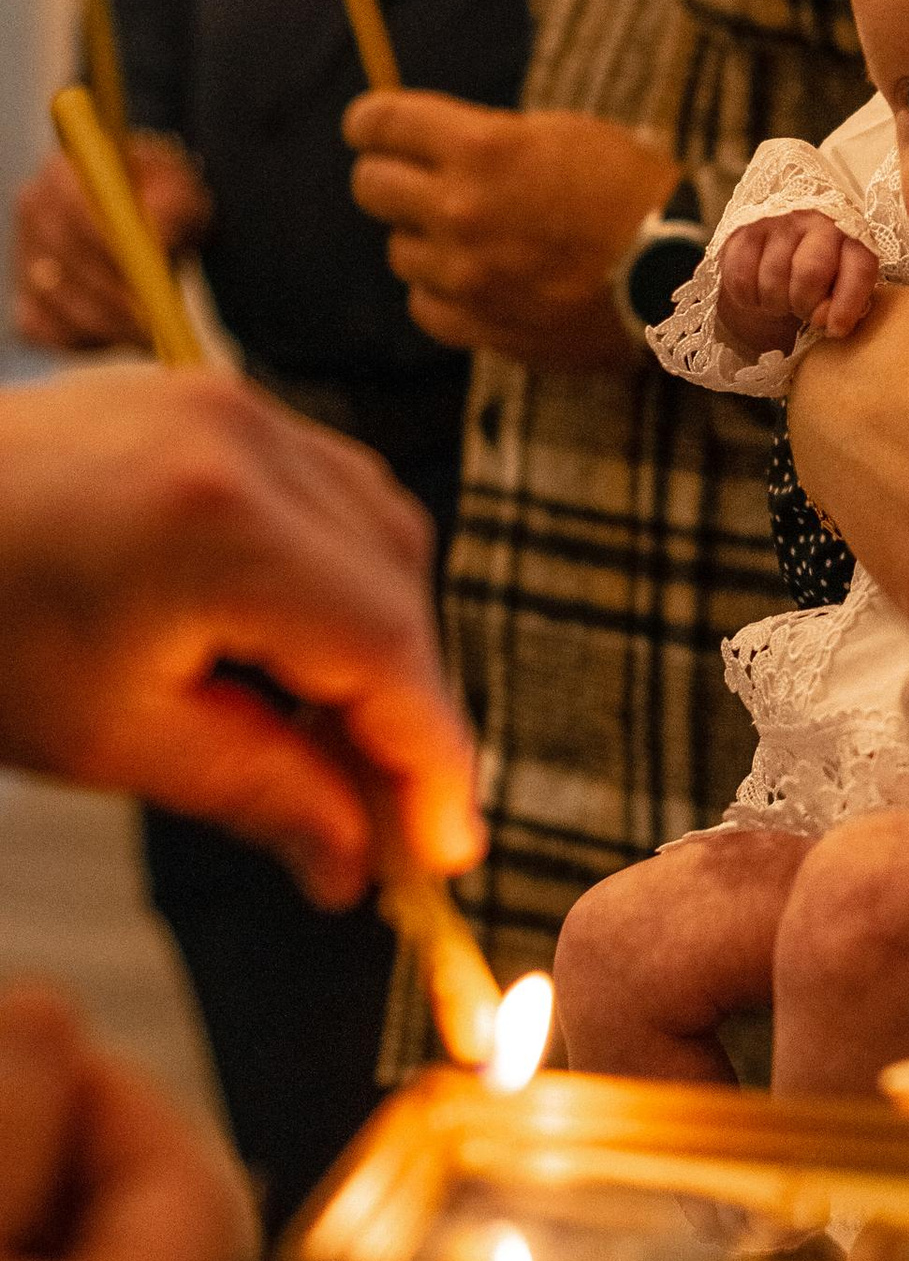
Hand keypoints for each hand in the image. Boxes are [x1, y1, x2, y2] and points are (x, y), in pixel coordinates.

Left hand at [0, 365, 482, 898]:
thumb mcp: (109, 739)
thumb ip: (261, 793)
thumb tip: (357, 865)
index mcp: (216, 527)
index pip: (386, 648)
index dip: (432, 757)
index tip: (446, 850)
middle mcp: (245, 439)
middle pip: (399, 586)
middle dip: (409, 706)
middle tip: (391, 818)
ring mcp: (230, 401)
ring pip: (380, 528)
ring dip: (382, 635)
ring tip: (333, 736)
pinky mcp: (210, 395)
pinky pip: (327, 487)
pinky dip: (336, 571)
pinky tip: (293, 647)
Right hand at [12, 137, 212, 350]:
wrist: (153, 228)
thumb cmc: (167, 202)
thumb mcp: (183, 192)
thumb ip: (174, 206)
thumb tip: (157, 237)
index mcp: (63, 172)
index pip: (72, 205)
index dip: (106, 242)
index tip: (147, 272)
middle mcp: (33, 212)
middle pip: (62, 259)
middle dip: (112, 294)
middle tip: (157, 317)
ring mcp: (23, 258)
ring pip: (56, 302)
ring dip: (107, 322)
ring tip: (153, 329)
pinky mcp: (28, 302)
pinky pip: (44, 332)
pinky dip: (86, 340)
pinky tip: (124, 335)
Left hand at [343, 93, 675, 366]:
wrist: (682, 273)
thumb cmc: (635, 191)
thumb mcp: (566, 135)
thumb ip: (491, 138)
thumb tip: (436, 143)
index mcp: (482, 148)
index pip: (381, 123)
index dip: (368, 122)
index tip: (369, 128)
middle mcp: (460, 210)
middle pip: (372, 187)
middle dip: (388, 177)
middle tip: (411, 181)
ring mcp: (466, 274)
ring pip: (400, 251)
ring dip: (424, 240)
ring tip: (469, 239)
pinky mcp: (480, 325)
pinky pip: (426, 306)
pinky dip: (442, 293)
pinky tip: (475, 283)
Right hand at [715, 213, 875, 358]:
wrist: (777, 246)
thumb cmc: (815, 273)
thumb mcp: (837, 289)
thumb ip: (840, 304)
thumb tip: (826, 321)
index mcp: (852, 237)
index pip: (858, 267)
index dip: (848, 304)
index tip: (836, 330)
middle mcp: (818, 221)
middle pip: (811, 272)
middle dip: (804, 304)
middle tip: (800, 310)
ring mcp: (779, 222)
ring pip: (773, 276)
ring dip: (774, 303)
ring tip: (779, 300)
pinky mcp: (744, 230)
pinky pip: (741, 276)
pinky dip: (748, 298)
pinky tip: (757, 294)